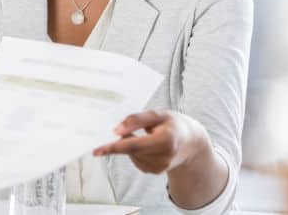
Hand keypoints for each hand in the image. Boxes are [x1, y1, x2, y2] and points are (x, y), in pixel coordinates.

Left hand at [92, 110, 208, 174]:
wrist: (191, 142)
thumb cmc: (173, 124)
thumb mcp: (158, 114)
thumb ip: (136, 120)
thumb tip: (116, 130)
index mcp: (166, 140)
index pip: (133, 145)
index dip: (113, 147)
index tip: (96, 150)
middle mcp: (163, 157)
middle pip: (130, 150)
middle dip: (121, 141)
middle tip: (121, 129)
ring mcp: (159, 167)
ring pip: (131, 154)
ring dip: (130, 144)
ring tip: (146, 135)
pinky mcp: (155, 172)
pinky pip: (135, 159)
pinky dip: (135, 151)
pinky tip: (147, 144)